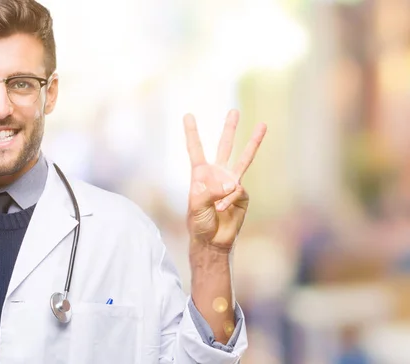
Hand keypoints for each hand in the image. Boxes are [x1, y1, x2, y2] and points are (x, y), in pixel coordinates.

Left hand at [184, 110, 265, 255]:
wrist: (213, 241)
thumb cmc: (199, 223)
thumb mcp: (196, 206)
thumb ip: (210, 191)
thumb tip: (232, 183)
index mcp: (200, 174)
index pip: (196, 149)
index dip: (192, 133)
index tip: (188, 115)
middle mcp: (217, 174)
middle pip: (224, 147)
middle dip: (229, 129)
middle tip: (234, 111)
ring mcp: (231, 183)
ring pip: (243, 159)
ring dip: (252, 142)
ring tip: (263, 125)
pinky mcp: (242, 194)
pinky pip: (238, 191)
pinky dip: (229, 200)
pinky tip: (222, 209)